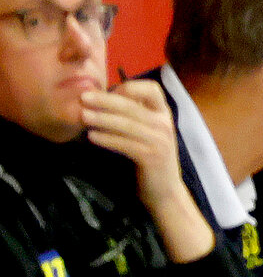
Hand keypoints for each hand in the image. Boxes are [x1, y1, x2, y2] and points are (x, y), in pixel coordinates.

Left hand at [80, 80, 186, 207]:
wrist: (165, 189)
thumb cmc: (150, 156)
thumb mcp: (147, 131)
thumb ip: (133, 115)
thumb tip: (103, 98)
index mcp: (163, 113)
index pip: (152, 89)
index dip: (130, 87)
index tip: (110, 91)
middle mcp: (164, 123)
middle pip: (133, 106)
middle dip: (106, 100)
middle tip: (84, 97)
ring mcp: (159, 141)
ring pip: (127, 124)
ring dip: (102, 119)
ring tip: (83, 116)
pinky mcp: (151, 157)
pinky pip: (125, 144)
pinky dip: (107, 139)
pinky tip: (91, 136)